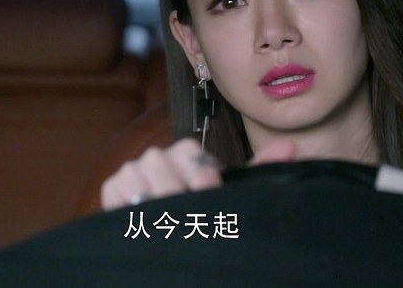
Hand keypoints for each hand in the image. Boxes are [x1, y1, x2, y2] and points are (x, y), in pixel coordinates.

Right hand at [101, 137, 296, 210]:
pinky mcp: (112, 193)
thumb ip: (257, 173)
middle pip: (158, 157)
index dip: (198, 168)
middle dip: (175, 186)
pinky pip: (114, 188)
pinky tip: (143, 221)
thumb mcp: (232, 198)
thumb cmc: (208, 222)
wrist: (180, 256)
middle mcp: (157, 162)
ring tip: (169, 221)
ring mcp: (132, 176)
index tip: (209, 189)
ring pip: (136, 171)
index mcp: (186, 159)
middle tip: (189, 209)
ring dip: (153, 197)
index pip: (186, 149)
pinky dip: (127, 204)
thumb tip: (290, 147)